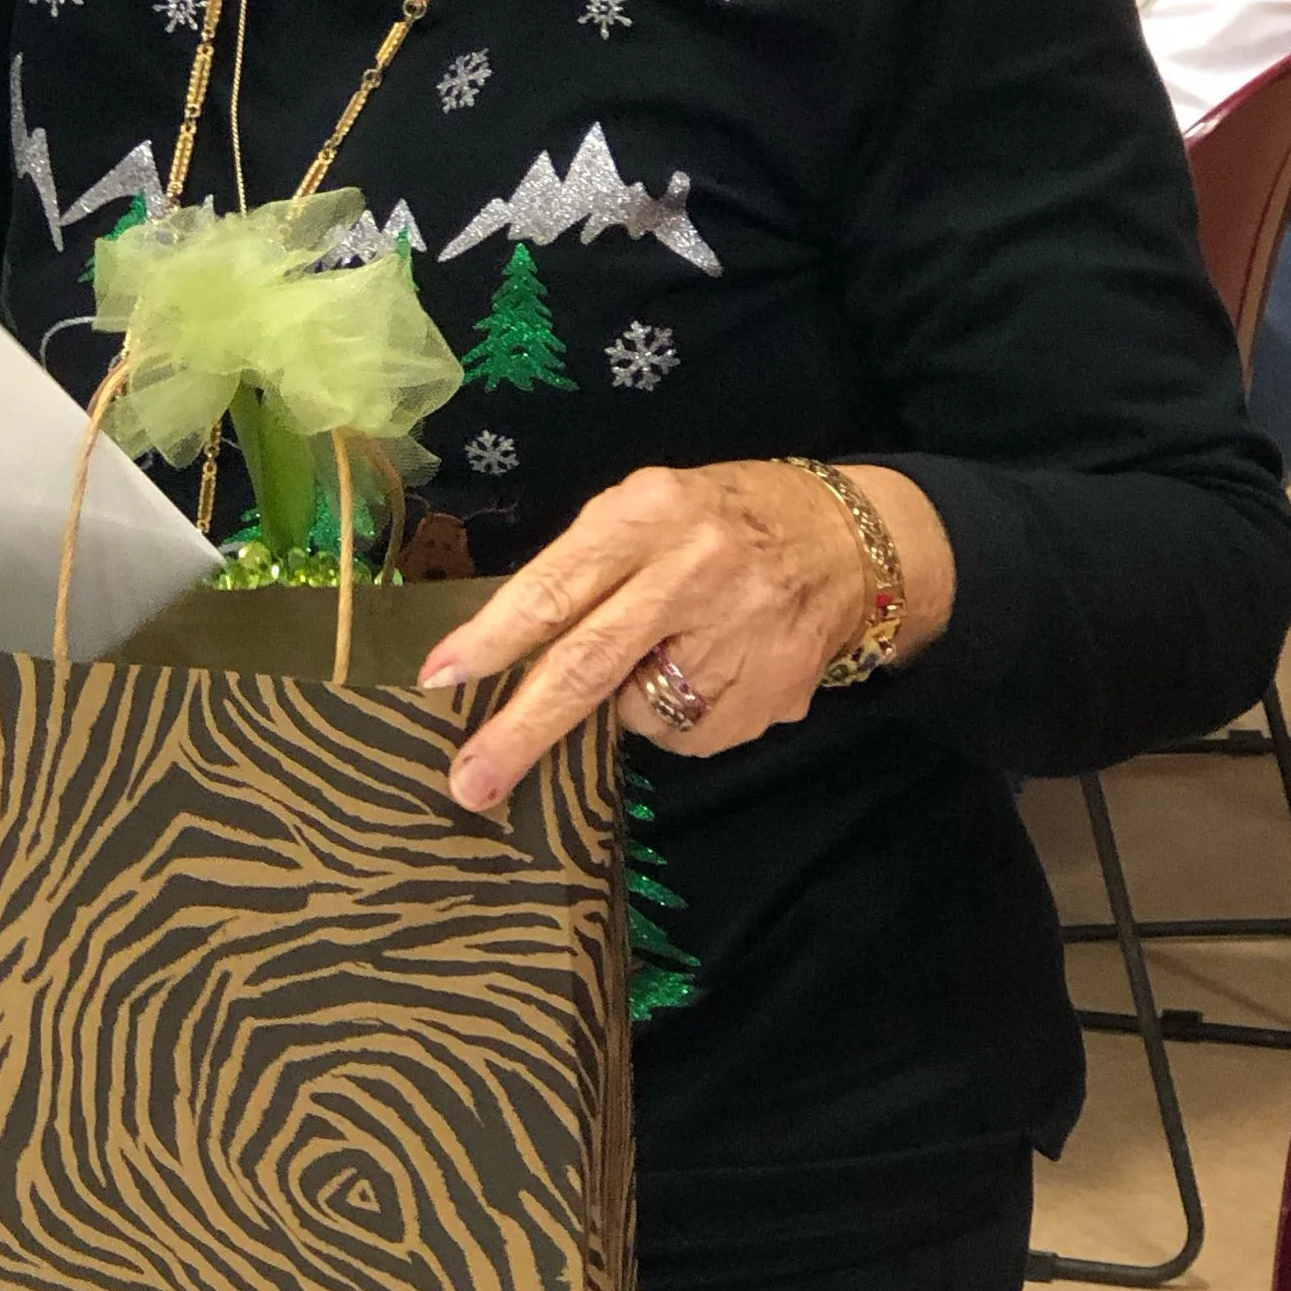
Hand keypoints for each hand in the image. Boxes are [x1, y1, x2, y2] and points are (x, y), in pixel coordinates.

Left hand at [418, 459, 954, 811]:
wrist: (852, 545)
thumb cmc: (721, 520)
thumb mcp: (649, 507)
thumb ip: (585, 565)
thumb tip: (503, 649)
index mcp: (650, 514)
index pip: (557, 584)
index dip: (494, 637)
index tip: (438, 679)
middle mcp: (693, 573)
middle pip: (589, 664)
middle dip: (521, 729)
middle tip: (469, 783)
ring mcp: (738, 639)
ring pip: (637, 710)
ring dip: (625, 701)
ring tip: (666, 654)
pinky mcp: (768, 695)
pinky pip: (686, 733)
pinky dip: (677, 716)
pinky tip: (712, 668)